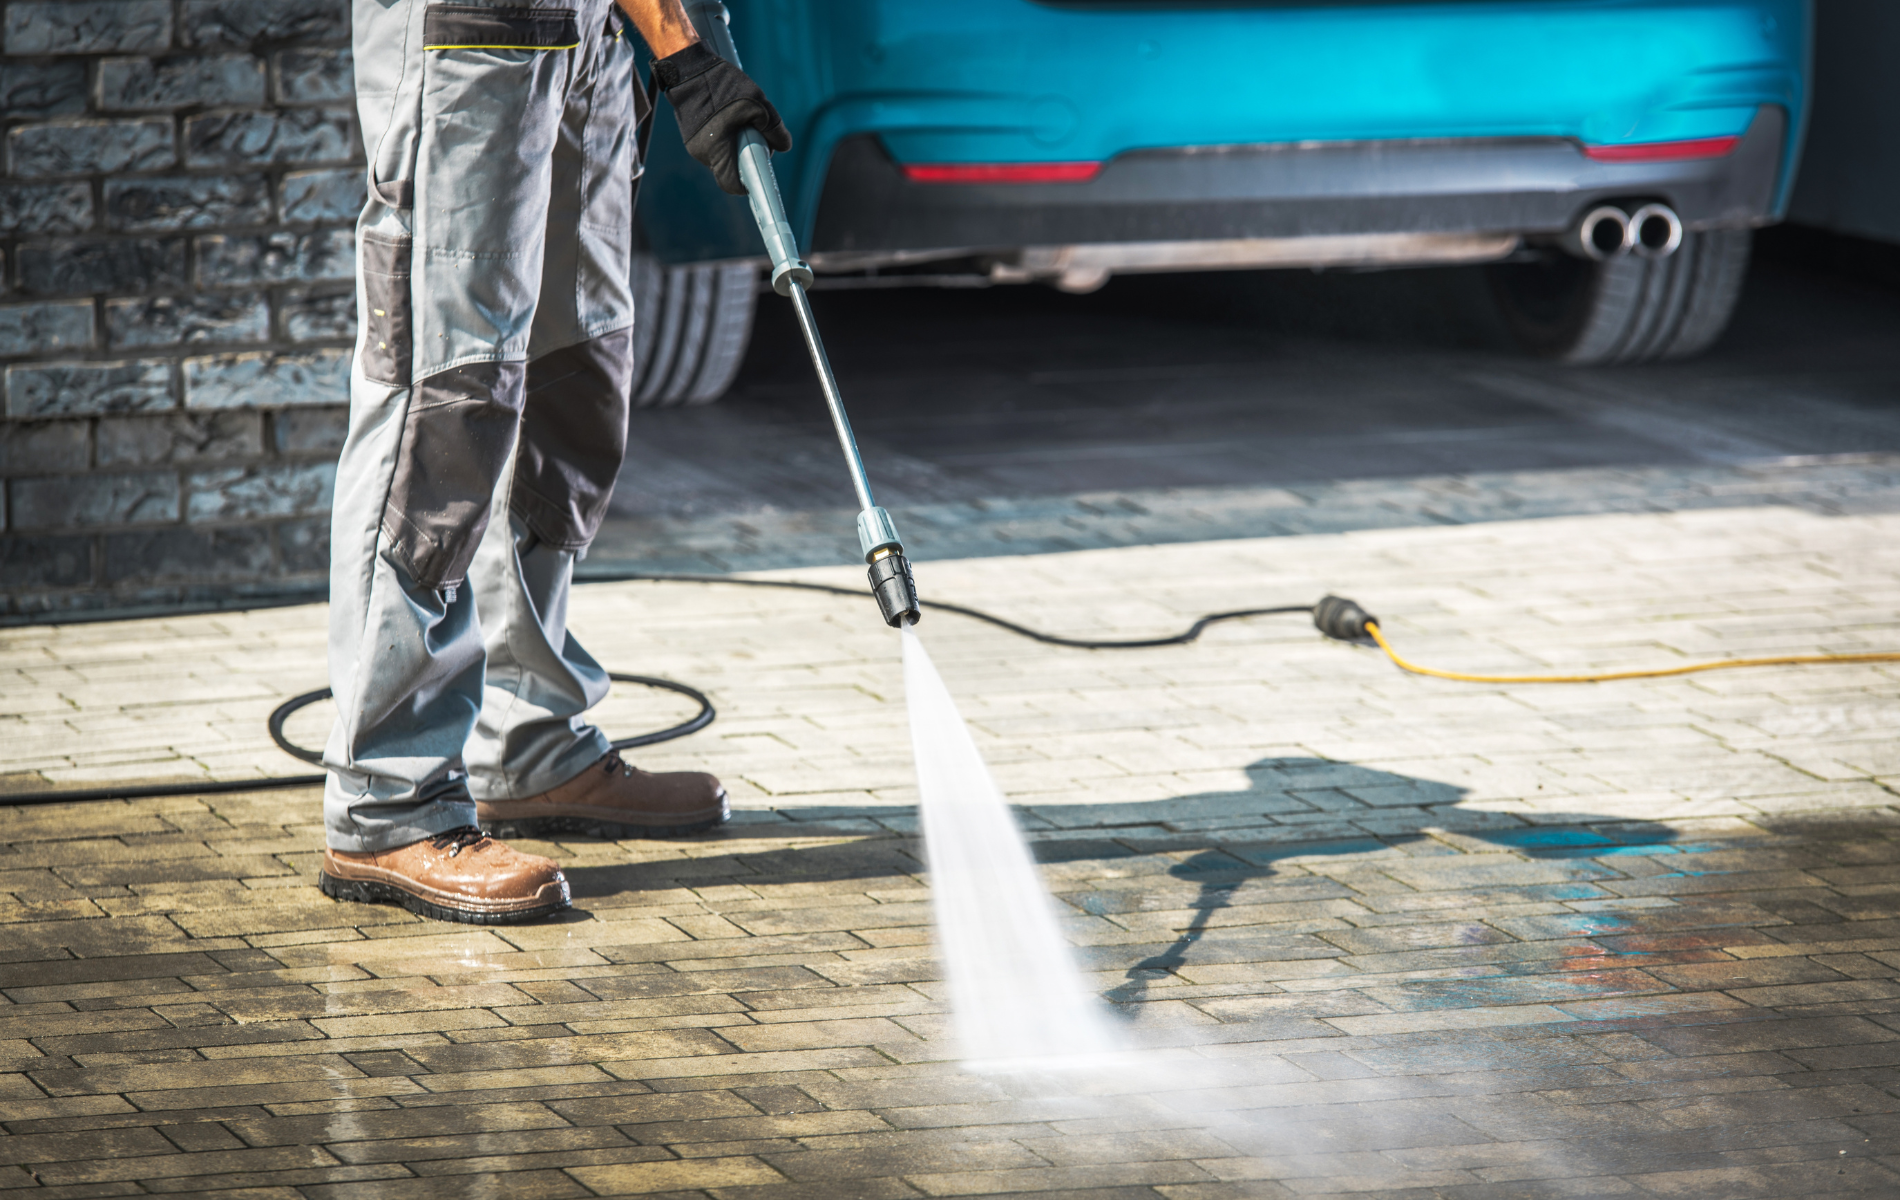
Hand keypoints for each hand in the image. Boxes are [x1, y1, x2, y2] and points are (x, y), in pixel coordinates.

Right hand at [652, 41, 790, 194]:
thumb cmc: (722, 85)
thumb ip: (774, 129)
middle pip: (729, 170)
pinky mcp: (691, 135)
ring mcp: (693, 145)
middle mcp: (702, 152)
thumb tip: (784, 147)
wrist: (688, 68)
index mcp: (716, 149)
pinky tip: (729, 118)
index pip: (732, 184)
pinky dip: (725, 138)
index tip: (759, 175)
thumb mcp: (758, 104)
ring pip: (722, 156)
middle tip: (756, 138)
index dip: (748, 184)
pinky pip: (714, 145)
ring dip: (735, 146)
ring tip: (741, 122)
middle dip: (746, 159)